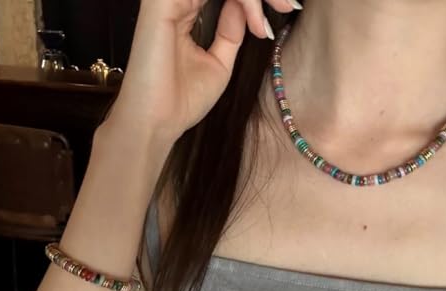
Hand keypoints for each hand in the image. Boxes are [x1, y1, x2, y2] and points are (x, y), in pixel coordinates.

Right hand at [98, 0, 297, 152]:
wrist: (158, 123)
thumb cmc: (181, 100)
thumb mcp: (219, 65)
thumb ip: (230, 33)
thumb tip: (244, 7)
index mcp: (185, 10)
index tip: (286, 7)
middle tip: (287, 4)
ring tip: (277, 7)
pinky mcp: (162, 1)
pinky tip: (253, 16)